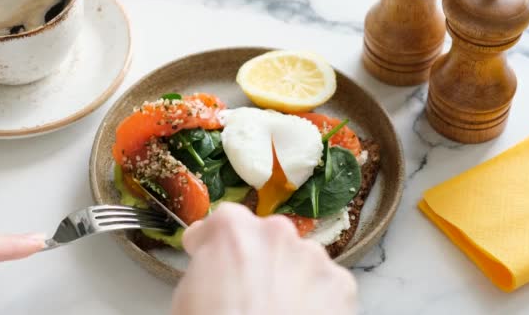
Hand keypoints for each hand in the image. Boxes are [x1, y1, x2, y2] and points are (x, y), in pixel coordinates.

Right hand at [172, 203, 357, 314]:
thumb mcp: (187, 296)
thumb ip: (206, 267)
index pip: (220, 223)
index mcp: (233, 230)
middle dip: (256, 259)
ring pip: (298, 259)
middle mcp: (277, 232)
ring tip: (277, 312)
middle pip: (265, 238)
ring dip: (288, 277)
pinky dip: (315, 299)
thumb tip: (215, 269)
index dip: (211, 243)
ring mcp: (313, 257)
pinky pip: (324, 284)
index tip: (208, 256)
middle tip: (247, 293)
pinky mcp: (341, 285)